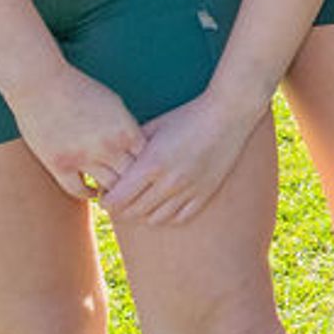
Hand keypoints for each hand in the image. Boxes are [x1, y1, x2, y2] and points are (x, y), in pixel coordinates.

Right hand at [10, 66, 143, 201]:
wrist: (40, 82)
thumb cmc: (79, 88)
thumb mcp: (114, 104)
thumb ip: (127, 128)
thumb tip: (140, 148)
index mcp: (125, 130)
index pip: (149, 162)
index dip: (150, 170)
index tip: (149, 174)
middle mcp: (108, 146)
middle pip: (132, 179)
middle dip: (136, 185)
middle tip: (137, 191)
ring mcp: (83, 157)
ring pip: (108, 188)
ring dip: (113, 192)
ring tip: (116, 194)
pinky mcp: (59, 165)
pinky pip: (78, 190)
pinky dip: (88, 194)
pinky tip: (92, 191)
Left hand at [100, 90, 260, 225]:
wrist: (228, 114)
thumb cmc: (187, 115)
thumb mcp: (153, 127)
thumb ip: (132, 148)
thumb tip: (112, 162)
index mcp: (152, 164)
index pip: (118, 200)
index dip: (107, 201)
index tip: (105, 196)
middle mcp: (170, 182)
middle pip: (133, 212)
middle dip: (121, 210)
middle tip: (118, 201)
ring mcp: (189, 190)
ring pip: (156, 219)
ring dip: (143, 214)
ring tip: (140, 203)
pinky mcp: (206, 193)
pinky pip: (180, 217)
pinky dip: (167, 216)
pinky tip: (162, 205)